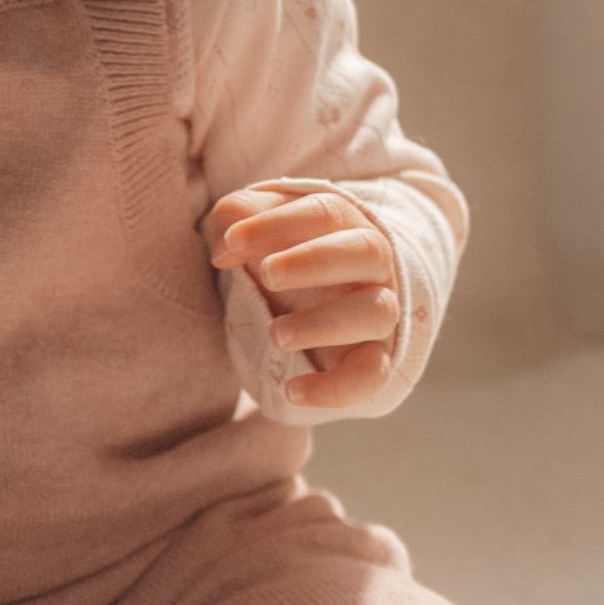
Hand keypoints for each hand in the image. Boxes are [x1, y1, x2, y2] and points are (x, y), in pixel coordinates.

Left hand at [204, 185, 399, 407]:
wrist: (302, 296)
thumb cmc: (274, 250)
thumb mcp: (249, 225)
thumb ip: (234, 218)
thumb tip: (228, 247)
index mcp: (340, 224)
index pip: (322, 213)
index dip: (276, 224)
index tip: (233, 242)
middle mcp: (368, 265)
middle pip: (366, 252)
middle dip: (315, 261)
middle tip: (267, 275)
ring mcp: (374, 311)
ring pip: (375, 313)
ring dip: (326, 324)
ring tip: (277, 334)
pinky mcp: (371, 357)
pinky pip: (371, 375)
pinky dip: (338, 387)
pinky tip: (293, 391)